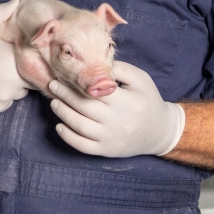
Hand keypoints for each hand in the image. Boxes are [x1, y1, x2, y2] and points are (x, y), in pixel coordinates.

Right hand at [0, 0, 29, 113]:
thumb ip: (0, 12)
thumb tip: (17, 2)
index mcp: (12, 58)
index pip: (33, 60)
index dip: (26, 56)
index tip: (14, 54)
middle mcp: (13, 80)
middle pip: (29, 77)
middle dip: (21, 72)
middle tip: (5, 65)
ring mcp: (5, 96)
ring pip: (20, 91)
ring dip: (13, 85)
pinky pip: (7, 102)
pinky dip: (2, 95)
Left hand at [48, 61, 184, 156]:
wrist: (160, 131)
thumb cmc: (148, 100)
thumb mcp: (140, 79)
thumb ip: (120, 69)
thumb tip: (95, 63)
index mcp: (126, 102)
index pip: (95, 91)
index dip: (76, 83)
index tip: (63, 75)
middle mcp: (117, 121)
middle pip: (84, 107)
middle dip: (64, 95)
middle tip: (53, 85)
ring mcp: (110, 138)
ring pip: (80, 126)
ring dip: (63, 113)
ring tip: (54, 102)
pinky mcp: (106, 151)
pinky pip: (83, 146)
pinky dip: (68, 137)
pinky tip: (59, 126)